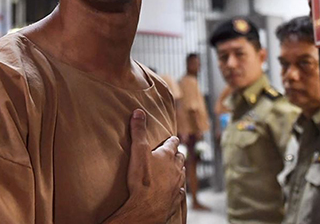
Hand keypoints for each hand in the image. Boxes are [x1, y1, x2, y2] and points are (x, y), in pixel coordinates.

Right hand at [104, 109, 185, 223]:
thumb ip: (138, 131)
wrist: (147, 208)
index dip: (172, 140)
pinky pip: (180, 191)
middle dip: (177, 154)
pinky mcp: (176, 198)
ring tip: (175, 169)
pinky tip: (176, 189)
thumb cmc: (142, 179)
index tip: (172, 138)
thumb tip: (139, 111)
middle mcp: (176, 169)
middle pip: (180, 158)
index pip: (173, 143)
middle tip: (173, 152)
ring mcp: (178, 184)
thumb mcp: (138, 151)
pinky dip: (178, 188)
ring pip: (182, 173)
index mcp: (168, 156)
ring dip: (179, 169)